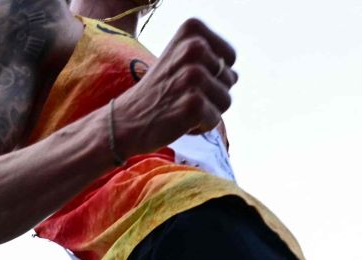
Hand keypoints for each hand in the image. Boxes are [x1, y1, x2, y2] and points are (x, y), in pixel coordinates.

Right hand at [115, 18, 238, 153]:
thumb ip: (211, 60)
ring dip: (207, 110)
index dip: (214, 74)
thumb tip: (236, 75)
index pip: (230, 57)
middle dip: (211, 94)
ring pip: (226, 101)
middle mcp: (194, 47)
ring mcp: (193, 75)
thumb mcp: (180, 60)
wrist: (126, 120)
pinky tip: (179, 120)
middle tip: (181, 95)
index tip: (186, 78)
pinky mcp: (194, 103)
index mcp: (192, 30)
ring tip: (180, 107)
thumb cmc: (157, 91)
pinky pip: (215, 119)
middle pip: (230, 79)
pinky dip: (200, 126)